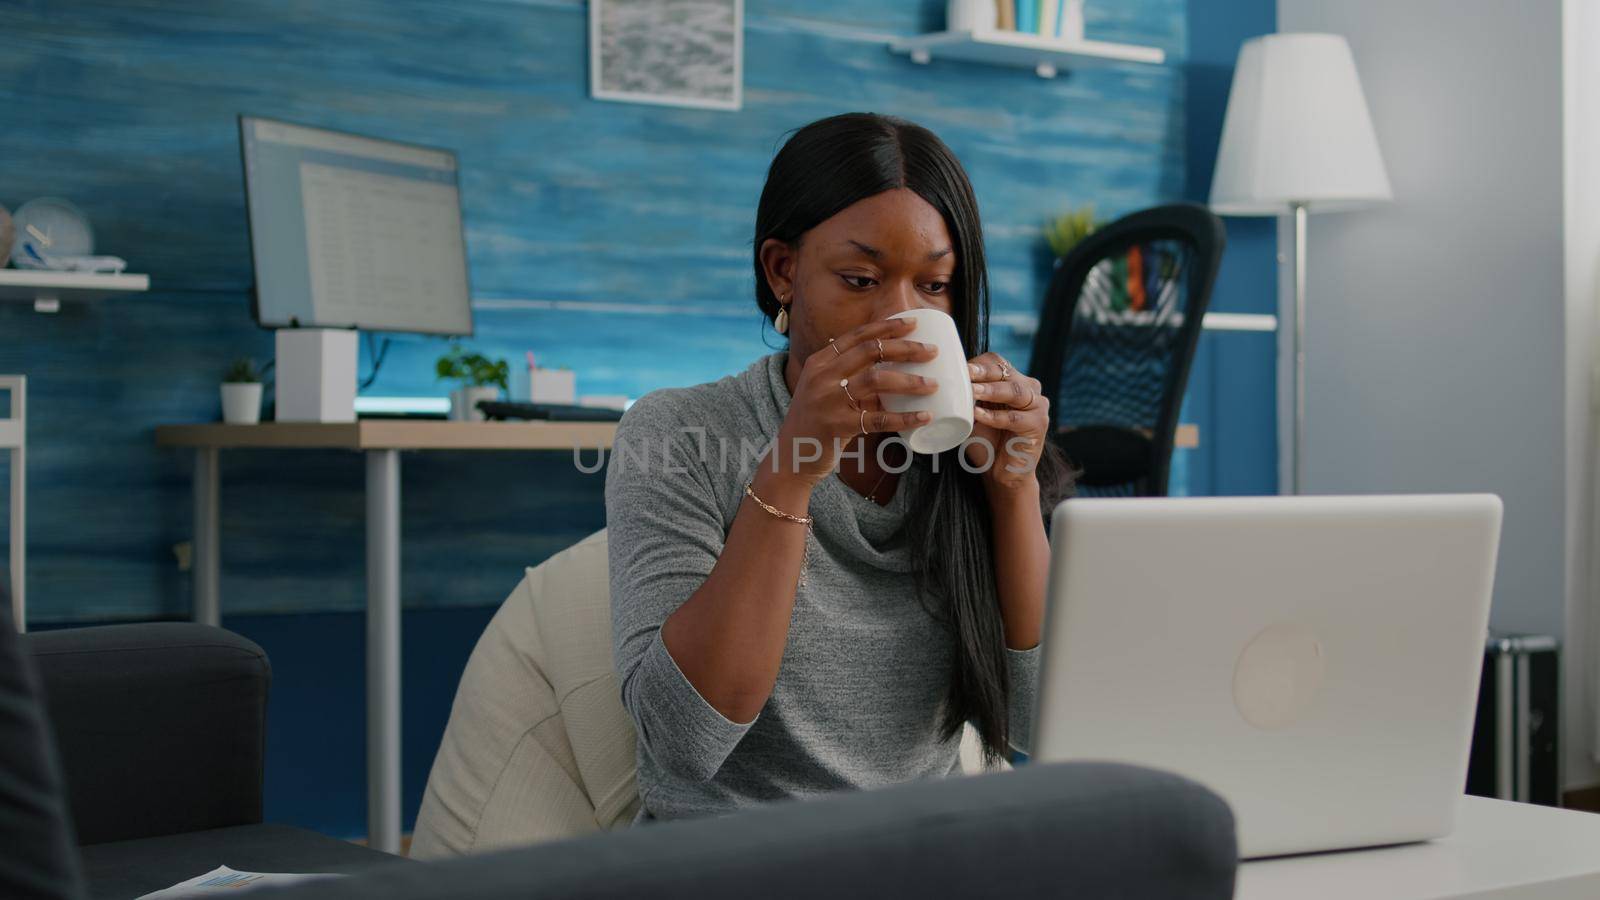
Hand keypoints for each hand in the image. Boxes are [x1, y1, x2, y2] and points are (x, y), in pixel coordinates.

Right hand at [770, 318, 939, 487]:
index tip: (913, 322)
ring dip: (910, 381)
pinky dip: (905, 418)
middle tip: (932, 351)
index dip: (886, 326)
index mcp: (819, 362)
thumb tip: (892, 365)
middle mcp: (821, 376)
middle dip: (906, 347)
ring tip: (933, 384)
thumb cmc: (815, 422)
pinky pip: (879, 419)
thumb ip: (849, 376)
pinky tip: (925, 416)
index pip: (857, 335)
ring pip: (877, 380)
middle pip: (871, 351)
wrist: (790, 458)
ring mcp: (828, 401)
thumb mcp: (823, 390)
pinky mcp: (837, 426)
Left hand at [964, 353, 1048, 494]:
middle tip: (965, 373)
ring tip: (972, 391)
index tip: (958, 368)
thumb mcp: (972, 414)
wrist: (1002, 473)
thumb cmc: (985, 441)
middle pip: (1006, 373)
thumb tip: (943, 383)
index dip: (978, 364)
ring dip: (991, 390)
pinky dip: (994, 416)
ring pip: (1014, 391)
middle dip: (983, 372)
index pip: (997, 362)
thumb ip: (965, 398)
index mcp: (1013, 380)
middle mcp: (1029, 388)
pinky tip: (978, 414)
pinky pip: (1014, 417)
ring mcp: (1037, 405)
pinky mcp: (1039, 424)